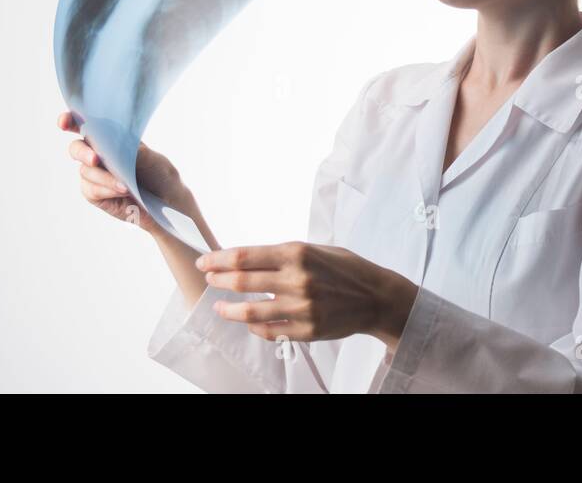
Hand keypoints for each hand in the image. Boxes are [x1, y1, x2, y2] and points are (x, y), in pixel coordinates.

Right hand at [58, 111, 188, 235]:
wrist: (167, 201)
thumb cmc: (159, 173)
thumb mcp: (150, 158)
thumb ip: (130, 150)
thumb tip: (113, 146)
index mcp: (109, 136)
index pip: (84, 124)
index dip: (70, 120)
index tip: (64, 122)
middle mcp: (97, 153)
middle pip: (76, 148)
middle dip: (82, 152)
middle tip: (95, 159)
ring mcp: (94, 174)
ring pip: (85, 171)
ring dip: (104, 177)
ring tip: (126, 185)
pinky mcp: (94, 193)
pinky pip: (90, 189)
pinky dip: (106, 189)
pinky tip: (122, 191)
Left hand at [195, 243, 418, 350]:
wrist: (376, 297)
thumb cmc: (345, 268)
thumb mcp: (315, 249)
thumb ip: (283, 255)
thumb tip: (245, 261)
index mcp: (297, 252)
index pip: (245, 256)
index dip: (218, 259)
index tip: (205, 262)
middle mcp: (297, 279)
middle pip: (242, 282)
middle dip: (218, 280)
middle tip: (209, 280)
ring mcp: (302, 308)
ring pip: (250, 312)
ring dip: (228, 310)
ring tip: (220, 307)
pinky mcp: (307, 331)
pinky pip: (269, 331)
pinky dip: (254, 327)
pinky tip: (248, 323)